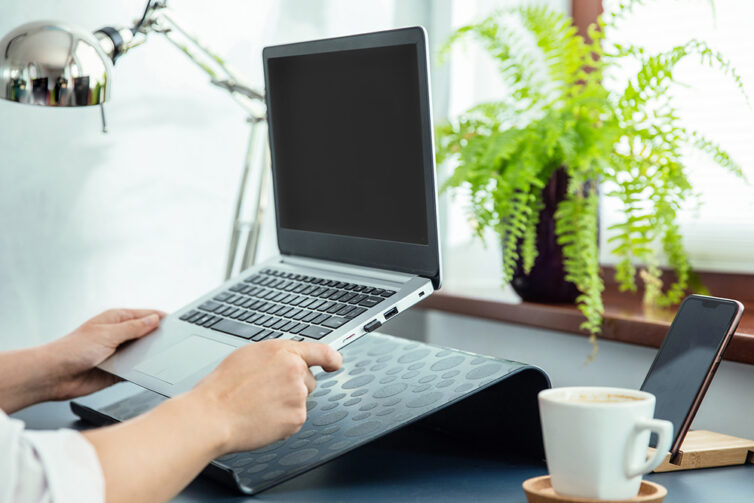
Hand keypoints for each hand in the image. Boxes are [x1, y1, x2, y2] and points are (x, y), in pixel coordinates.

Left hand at [43, 308, 165, 399]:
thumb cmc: (72, 350)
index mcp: (116, 319)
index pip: (146, 315)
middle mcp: (119, 335)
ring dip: (150, 356)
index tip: (177, 323)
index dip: (161, 318)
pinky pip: (137, 369)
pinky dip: (143, 370)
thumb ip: (133, 328)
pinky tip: (150, 371)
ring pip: (144, 353)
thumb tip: (154, 319)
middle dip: (159, 338)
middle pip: (147, 334)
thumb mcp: (108, 334)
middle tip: (174, 342)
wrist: (54, 376)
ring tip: (163, 357)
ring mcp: (119, 353)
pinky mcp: (119, 370)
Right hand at [82, 339, 341, 502]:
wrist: (211, 416)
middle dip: (294, 386)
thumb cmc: (222, 388)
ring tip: (259, 406)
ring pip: (301, 400)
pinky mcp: (296, 418)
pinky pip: (295, 419)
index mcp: (282, 350)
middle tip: (266, 393)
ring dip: (287, 404)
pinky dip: (282, 421)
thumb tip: (288, 358)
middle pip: (309, 380)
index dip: (332, 358)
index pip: (320, 350)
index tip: (335, 363)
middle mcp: (295, 370)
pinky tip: (262, 418)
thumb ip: (275, 355)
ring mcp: (297, 395)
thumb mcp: (248, 356)